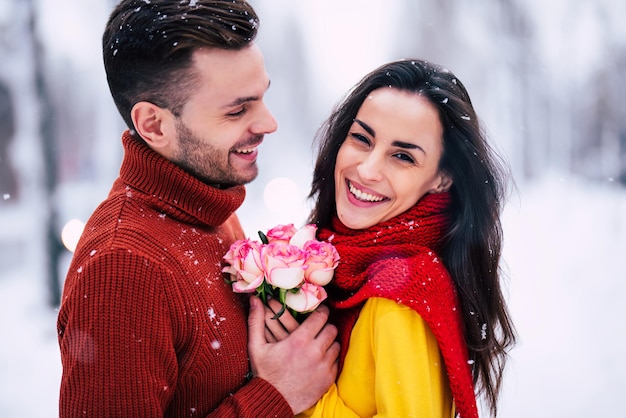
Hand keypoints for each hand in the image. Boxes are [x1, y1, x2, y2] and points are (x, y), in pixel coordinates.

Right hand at [248, 295, 339, 413]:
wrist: (273, 400)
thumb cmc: (264, 373)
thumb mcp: (257, 346)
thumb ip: (256, 320)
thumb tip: (254, 299)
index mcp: (299, 340)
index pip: (321, 316)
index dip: (321, 312)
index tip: (318, 312)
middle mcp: (315, 351)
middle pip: (331, 329)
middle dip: (325, 327)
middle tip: (318, 329)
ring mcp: (324, 366)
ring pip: (336, 345)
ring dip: (329, 343)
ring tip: (319, 344)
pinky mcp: (328, 379)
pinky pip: (336, 362)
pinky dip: (330, 359)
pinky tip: (319, 360)